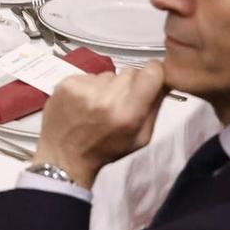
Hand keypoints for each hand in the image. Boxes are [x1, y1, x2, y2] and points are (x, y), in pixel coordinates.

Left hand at [31, 61, 167, 187]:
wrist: (64, 157)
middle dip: (130, 84)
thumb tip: (165, 80)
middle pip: (130, 72)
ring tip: (98, 105)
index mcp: (128, 114)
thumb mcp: (140, 138)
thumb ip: (155, 108)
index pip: (151, 72)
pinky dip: (90, 86)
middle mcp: (106, 98)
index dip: (154, 73)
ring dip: (108, 86)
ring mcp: (84, 89)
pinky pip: (89, 76)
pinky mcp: (66, 84)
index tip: (150, 80)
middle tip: (120, 102)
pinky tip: (83, 102)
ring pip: (109, 74)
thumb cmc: (106, 150)